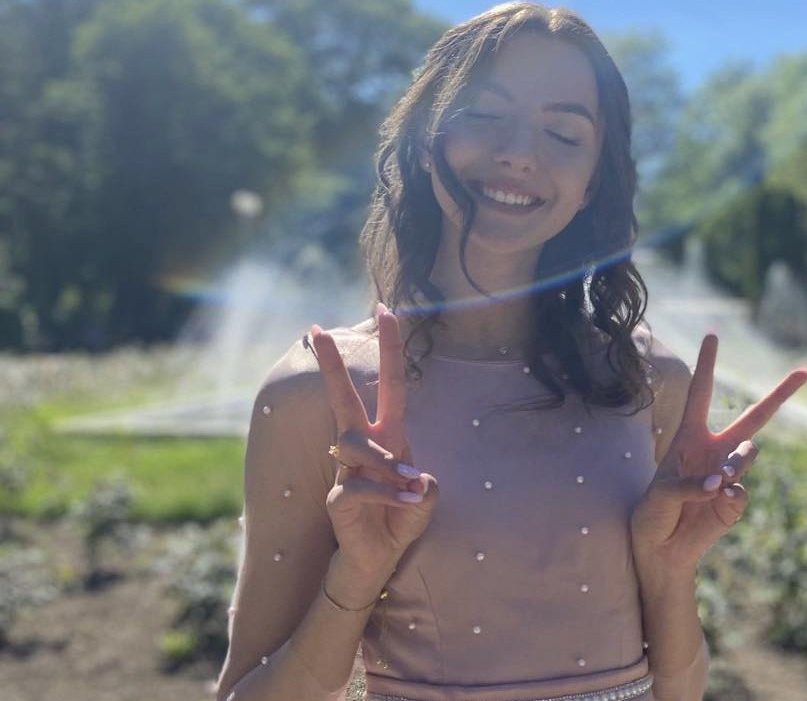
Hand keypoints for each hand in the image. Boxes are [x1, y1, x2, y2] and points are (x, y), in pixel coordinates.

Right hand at [312, 305, 437, 585]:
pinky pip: (359, 486)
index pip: (391, 386)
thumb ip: (427, 489)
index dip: (391, 350)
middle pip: (345, 399)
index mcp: (390, 436)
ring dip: (388, 463)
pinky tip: (405, 504)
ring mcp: (347, 470)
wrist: (378, 559)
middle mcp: (365, 446)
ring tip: (410, 485)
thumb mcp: (425, 501)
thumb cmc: (400, 520)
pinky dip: (386, 494)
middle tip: (316, 329)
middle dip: (333, 364)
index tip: (386, 311)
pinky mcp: (338, 498)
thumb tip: (417, 477)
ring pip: (357, 444)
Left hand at [631, 334, 806, 575]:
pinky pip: (741, 490)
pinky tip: (713, 502)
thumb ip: (688, 485)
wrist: (660, 551)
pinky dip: (728, 495)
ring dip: (733, 465)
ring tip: (713, 483)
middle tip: (804, 372)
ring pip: (748, 454)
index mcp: (688, 438)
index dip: (707, 365)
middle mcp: (714, 451)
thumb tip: (722, 484)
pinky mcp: (735, 501)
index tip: (713, 335)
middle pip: (754, 417)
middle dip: (780, 394)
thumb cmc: (652, 515)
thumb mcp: (659, 494)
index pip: (701, 394)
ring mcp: (729, 474)